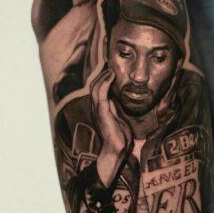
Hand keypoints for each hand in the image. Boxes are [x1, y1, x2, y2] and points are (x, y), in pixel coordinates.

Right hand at [92, 69, 131, 186]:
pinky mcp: (102, 113)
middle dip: (100, 73)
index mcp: (100, 109)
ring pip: (95, 87)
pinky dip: (105, 82)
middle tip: (107, 61)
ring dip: (102, 75)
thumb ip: (115, 108)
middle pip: (94, 85)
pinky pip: (101, 93)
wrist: (117, 151)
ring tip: (109, 66)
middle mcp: (96, 108)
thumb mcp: (118, 118)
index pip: (98, 89)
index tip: (110, 67)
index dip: (103, 77)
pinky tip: (110, 75)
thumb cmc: (119, 138)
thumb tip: (115, 98)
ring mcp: (98, 110)